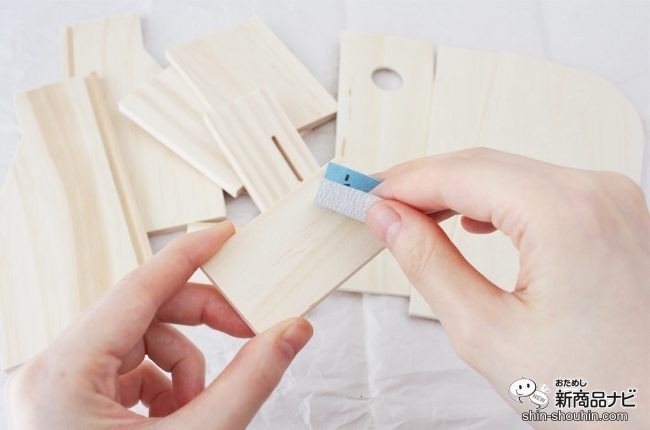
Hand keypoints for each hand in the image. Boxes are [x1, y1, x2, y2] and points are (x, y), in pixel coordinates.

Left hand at [5, 222, 312, 428]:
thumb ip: (251, 379)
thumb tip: (292, 332)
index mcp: (67, 371)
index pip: (139, 286)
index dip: (189, 255)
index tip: (224, 234)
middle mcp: (53, 369)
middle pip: (144, 313)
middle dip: (201, 325)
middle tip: (249, 333)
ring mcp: (59, 386)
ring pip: (142, 343)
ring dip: (183, 368)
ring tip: (195, 413)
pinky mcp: (71, 401)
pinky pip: (130, 369)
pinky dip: (164, 387)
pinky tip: (172, 421)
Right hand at [366, 148, 649, 427]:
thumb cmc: (595, 393)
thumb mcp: (486, 331)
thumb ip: (428, 263)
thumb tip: (388, 219)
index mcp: (565, 215)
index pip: (460, 174)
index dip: (403, 183)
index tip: (365, 196)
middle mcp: (596, 192)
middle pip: (485, 165)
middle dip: (425, 183)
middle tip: (379, 206)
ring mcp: (612, 200)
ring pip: (512, 174)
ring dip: (457, 189)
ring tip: (413, 216)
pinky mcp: (616, 215)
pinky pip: (542, 190)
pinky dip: (497, 200)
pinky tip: (469, 219)